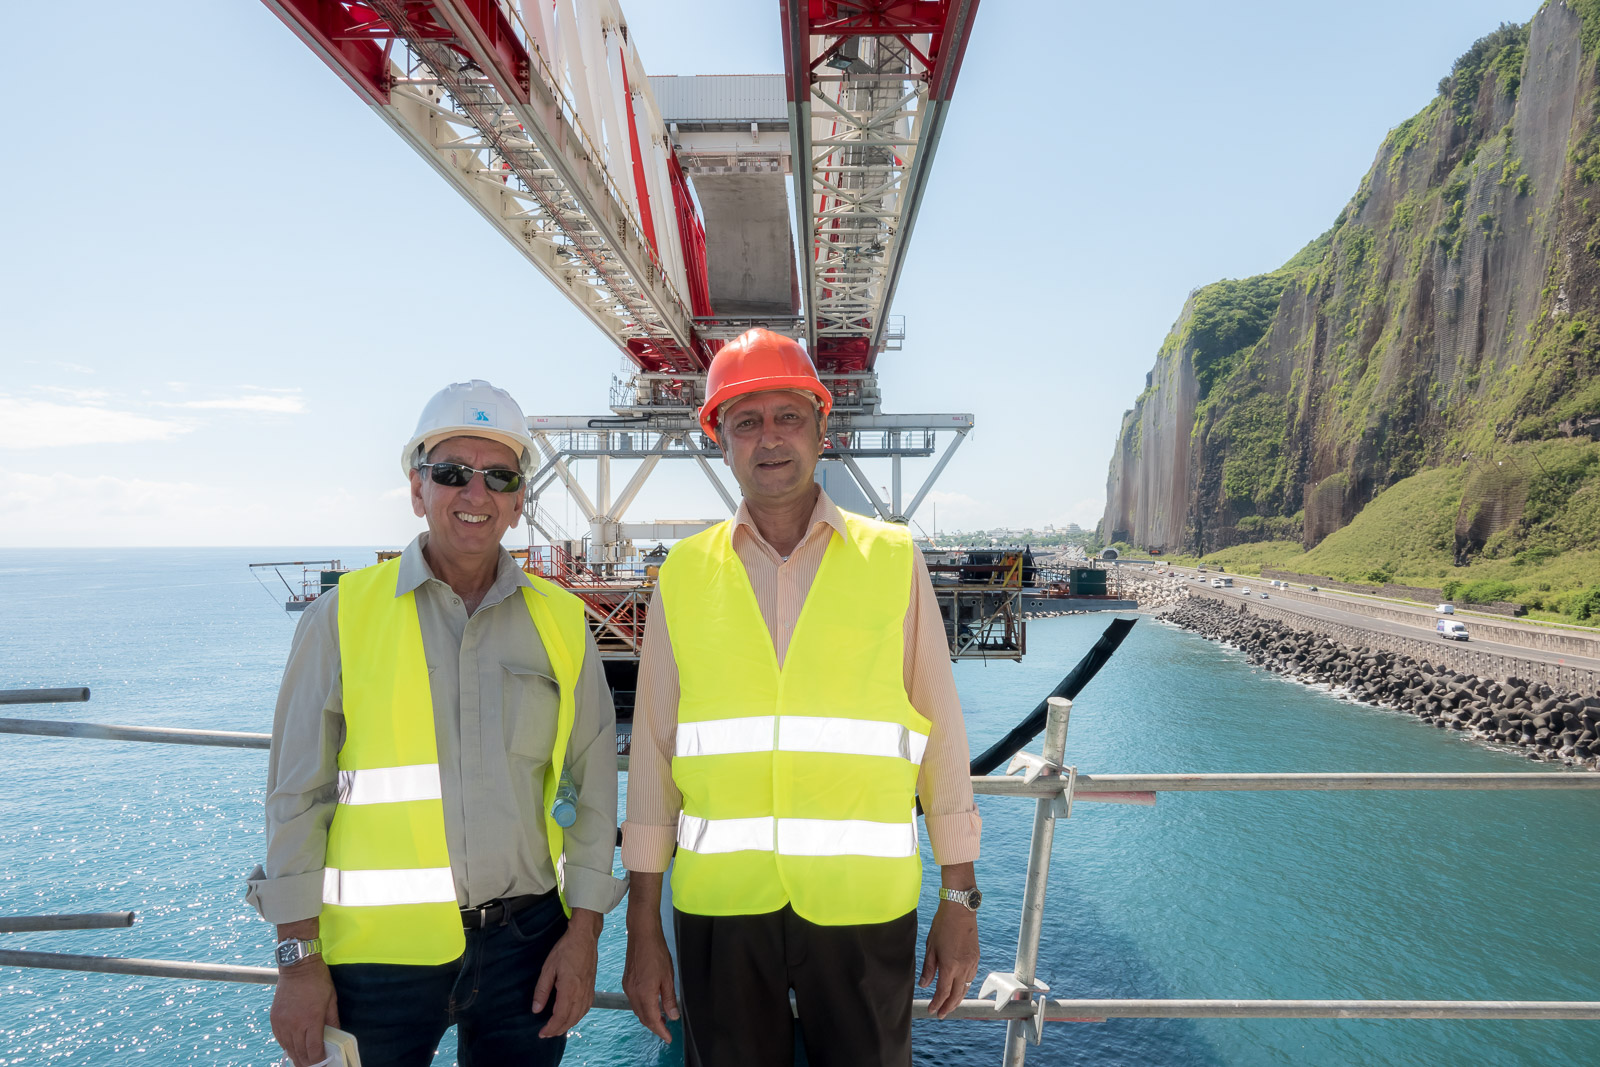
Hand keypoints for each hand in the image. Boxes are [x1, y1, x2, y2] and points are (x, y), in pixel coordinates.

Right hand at [270, 959, 338, 1065]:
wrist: (297, 966)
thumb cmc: (318, 981)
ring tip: (305, 1062)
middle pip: (300, 1053)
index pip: (314, 1050)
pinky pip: (280, 1040)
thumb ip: (333, 1021)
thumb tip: (336, 1037)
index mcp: (311, 1020)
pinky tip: (294, 1049)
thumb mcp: (331, 1000)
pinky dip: (287, 1047)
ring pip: (288, 1049)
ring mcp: (282, 1023)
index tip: (325, 1063)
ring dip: (297, 1057)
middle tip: (315, 1066)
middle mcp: (294, 1024)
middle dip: (308, 1063)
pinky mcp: (274, 1019)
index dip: (319, 1060)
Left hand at [532, 909, 600, 1037]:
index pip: (560, 1016)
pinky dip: (578, 1016)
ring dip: (568, 1025)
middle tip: (546, 1034)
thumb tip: (536, 1009)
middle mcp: (581, 993)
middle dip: (558, 1030)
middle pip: (570, 1019)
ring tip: (557, 1029)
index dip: (550, 1028)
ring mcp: (588, 990)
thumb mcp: (548, 968)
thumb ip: (542, 990)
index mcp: (569, 989)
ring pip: (579, 1015)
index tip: (541, 1033)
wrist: (584, 936)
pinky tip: (572, 1016)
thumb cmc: (566, 949)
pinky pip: (586, 1008)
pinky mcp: (592, 986)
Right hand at [622, 919, 679, 1041]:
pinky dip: (643, 1007)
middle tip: (666, 1031)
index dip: (661, 1031)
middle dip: (655, 1026)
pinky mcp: (627, 981)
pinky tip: (651, 1004)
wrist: (642, 934)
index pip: (652, 1020)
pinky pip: (634, 1001)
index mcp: (644, 993)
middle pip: (643, 1017)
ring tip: (661, 1019)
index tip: (668, 1038)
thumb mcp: (668, 977)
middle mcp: (633, 993)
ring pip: (637, 1010)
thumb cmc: (656, 952)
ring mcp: (628, 987)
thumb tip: (673, 1015)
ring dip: (648, 1017)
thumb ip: (669, 999)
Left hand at [919, 902, 979, 1019]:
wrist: (960, 910)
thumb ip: (928, 968)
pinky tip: (959, 988)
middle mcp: (963, 967)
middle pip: (956, 995)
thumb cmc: (943, 925)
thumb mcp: (931, 947)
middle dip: (948, 1007)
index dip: (937, 1003)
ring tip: (949, 1005)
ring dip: (957, 999)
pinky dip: (965, 987)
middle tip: (941, 1014)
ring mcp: (972, 963)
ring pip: (966, 988)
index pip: (943, 992)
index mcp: (950, 966)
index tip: (931, 1010)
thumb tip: (924, 985)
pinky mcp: (976, 958)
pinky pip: (971, 978)